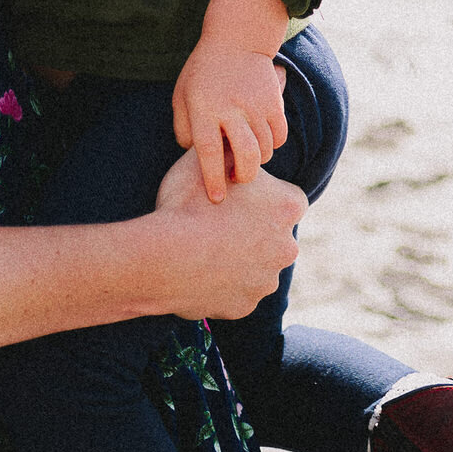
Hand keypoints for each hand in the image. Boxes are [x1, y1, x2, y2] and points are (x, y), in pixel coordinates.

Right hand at [151, 166, 304, 319]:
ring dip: (239, 259)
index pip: (287, 198)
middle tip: (218, 223)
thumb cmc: (188, 204)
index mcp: (288, 206)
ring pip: (258, 266)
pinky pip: (237, 292)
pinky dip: (223, 284)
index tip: (239, 198)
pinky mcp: (246, 305)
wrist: (164, 258)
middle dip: (254, 231)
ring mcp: (267, 280)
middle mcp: (287, 247)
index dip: (262, 197)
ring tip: (204, 249)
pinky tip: (199, 272)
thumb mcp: (209, 161)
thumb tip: (235, 145)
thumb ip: (232, 153)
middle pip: (275, 235)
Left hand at [172, 43, 287, 201]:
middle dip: (243, 176)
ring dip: (256, 161)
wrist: (235, 39)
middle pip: (245, 156)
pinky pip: (279, 136)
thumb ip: (183, 128)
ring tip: (246, 156)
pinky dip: (272, 145)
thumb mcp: (182, 95)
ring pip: (264, 150)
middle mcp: (231, 108)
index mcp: (203, 108)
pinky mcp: (274, 101)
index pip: (208, 152)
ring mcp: (255, 104)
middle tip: (237, 178)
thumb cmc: (203, 73)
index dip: (213, 179)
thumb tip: (193, 157)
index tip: (217, 198)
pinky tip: (260, 140)